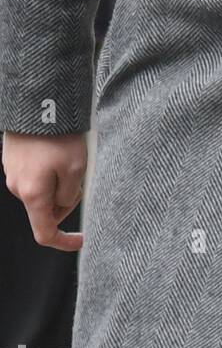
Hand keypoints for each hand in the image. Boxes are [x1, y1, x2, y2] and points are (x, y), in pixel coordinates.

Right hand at [2, 130, 87, 250]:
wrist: (36, 105)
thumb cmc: (57, 137)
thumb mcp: (75, 170)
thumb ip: (70, 195)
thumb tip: (63, 204)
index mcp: (32, 195)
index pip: (45, 233)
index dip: (64, 242)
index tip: (83, 240)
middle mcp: (18, 188)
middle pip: (48, 211)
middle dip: (68, 201)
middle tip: (80, 177)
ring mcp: (14, 175)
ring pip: (44, 193)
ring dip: (60, 184)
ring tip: (69, 159)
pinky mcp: (15, 162)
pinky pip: (37, 178)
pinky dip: (52, 173)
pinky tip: (58, 153)